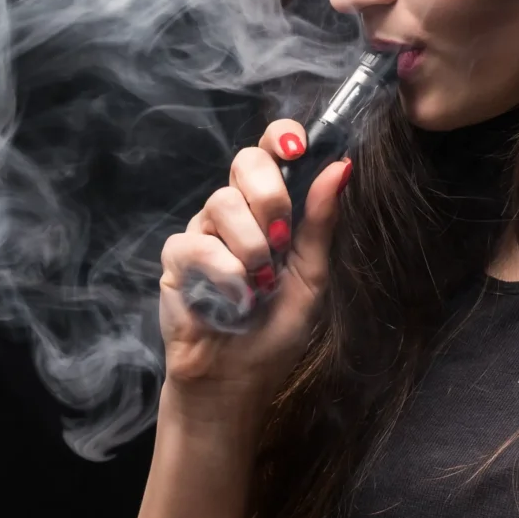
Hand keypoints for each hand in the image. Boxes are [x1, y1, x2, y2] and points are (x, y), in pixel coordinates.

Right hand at [157, 118, 350, 400]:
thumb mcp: (311, 276)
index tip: (296, 147)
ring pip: (221, 203)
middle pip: (244, 161)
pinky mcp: (176, 259)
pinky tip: (235, 299)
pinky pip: (198, 244)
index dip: (280, 137)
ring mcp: (202, 232)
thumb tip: (343, 165)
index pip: (269, 151)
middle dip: (269, 195)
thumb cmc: (275, 330)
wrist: (238, 380)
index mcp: (267, 209)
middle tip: (281, 238)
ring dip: (251, 248)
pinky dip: (226, 274)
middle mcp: (233, 213)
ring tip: (258, 284)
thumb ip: (321, 222)